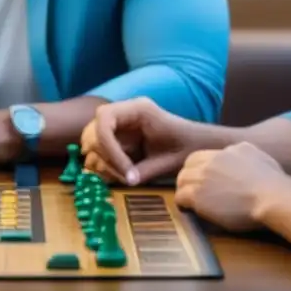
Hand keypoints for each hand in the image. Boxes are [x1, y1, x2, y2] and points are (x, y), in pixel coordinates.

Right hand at [81, 97, 212, 184]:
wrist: (199, 145)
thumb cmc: (189, 148)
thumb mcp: (170, 161)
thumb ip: (146, 170)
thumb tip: (126, 181)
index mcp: (138, 109)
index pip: (104, 120)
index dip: (107, 147)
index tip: (126, 172)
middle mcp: (123, 114)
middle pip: (92, 131)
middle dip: (104, 158)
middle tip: (125, 177)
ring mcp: (117, 126)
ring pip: (91, 143)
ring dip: (103, 164)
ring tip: (125, 178)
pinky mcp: (116, 139)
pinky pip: (98, 152)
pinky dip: (105, 167)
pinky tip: (122, 176)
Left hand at [174, 142, 285, 231]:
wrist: (273, 198)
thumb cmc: (275, 186)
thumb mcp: (262, 158)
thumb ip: (246, 155)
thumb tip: (241, 157)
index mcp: (230, 150)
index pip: (202, 156)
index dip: (198, 168)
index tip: (202, 179)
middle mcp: (213, 159)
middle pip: (188, 166)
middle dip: (189, 178)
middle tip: (192, 191)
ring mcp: (204, 176)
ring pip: (182, 180)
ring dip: (185, 190)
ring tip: (189, 202)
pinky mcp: (198, 195)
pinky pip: (180, 197)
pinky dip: (183, 204)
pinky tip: (189, 210)